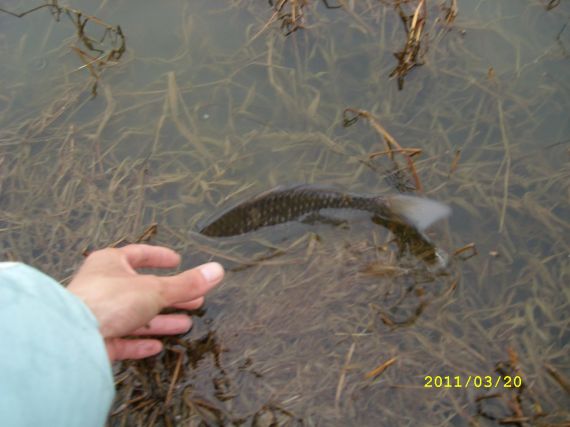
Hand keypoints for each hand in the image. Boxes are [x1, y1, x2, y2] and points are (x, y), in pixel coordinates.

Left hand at [67, 244, 223, 360]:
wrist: (71, 338)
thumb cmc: (108, 301)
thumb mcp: (156, 288)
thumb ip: (187, 283)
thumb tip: (217, 270)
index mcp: (110, 263)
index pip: (139, 254)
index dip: (160, 257)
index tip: (178, 261)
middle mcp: (102, 287)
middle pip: (143, 289)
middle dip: (171, 295)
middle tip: (194, 298)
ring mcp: (98, 315)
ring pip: (135, 316)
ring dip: (161, 320)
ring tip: (186, 323)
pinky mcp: (95, 341)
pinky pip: (122, 340)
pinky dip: (140, 342)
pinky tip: (157, 347)